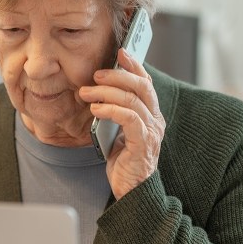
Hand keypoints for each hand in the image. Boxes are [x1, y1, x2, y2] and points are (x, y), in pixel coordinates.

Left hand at [79, 49, 164, 198]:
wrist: (131, 192)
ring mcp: (152, 132)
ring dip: (106, 92)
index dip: (134, 65)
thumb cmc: (123, 161)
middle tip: (96, 74)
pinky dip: (110, 109)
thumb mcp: (118, 131)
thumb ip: (117, 112)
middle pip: (141, 86)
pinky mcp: (143, 143)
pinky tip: (95, 109)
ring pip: (132, 99)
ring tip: (86, 93)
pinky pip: (129, 118)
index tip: (120, 51)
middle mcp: (156, 120)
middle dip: (117, 75)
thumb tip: (100, 89)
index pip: (146, 83)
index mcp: (151, 115)